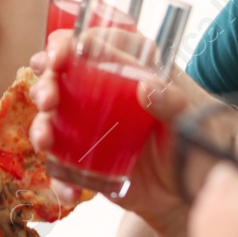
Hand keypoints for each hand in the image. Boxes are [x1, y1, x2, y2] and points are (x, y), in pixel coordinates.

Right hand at [28, 31, 220, 235]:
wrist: (193, 189)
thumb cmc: (197, 141)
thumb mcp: (191, 118)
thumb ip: (174, 102)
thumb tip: (147, 87)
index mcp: (126, 67)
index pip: (90, 44)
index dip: (65, 45)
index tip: (56, 57)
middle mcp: (101, 91)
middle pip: (60, 78)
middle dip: (45, 85)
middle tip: (48, 99)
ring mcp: (89, 126)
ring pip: (51, 119)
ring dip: (40, 127)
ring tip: (45, 141)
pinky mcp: (84, 159)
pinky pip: (61, 166)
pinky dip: (59, 179)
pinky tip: (69, 192)